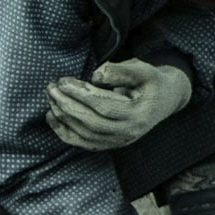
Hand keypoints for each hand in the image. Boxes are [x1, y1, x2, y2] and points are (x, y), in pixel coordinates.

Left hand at [44, 58, 191, 150]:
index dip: (81, 94)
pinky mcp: (109, 145)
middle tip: (51, 87)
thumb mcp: (143, 70)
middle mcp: (128, 133)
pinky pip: (83, 143)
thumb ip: (121, 71)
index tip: (63, 81)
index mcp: (139, 114)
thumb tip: (96, 75)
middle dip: (67, 105)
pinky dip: (64, 132)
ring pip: (84, 134)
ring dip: (63, 116)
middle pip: (91, 122)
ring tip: (50, 97)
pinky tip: (51, 116)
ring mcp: (118, 142)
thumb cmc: (151, 82)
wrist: (163, 100)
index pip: (104, 106)